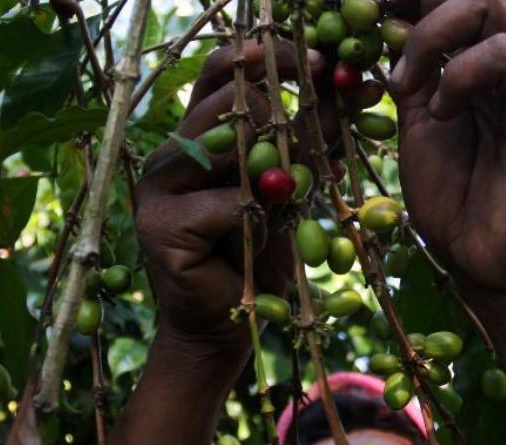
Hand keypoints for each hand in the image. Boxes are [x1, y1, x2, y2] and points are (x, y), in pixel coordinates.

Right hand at [134, 41, 327, 346]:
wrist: (226, 325)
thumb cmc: (258, 256)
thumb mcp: (292, 191)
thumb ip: (309, 143)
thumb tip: (348, 90)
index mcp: (197, 138)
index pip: (221, 75)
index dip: (265, 58)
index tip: (317, 60)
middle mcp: (171, 153)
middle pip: (226, 104)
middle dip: (279, 115)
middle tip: (304, 147)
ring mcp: (158, 188)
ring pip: (227, 149)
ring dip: (267, 178)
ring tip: (270, 212)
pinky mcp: (159, 225)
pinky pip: (227, 204)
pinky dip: (254, 223)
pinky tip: (248, 245)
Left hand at [388, 0, 505, 304]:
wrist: (492, 270)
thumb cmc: (457, 209)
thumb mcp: (417, 133)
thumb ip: (413, 82)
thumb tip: (387, 35)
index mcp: (479, 68)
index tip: (370, 5)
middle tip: (381, 21)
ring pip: (495, 4)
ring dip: (435, 32)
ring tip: (408, 82)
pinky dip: (462, 73)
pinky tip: (442, 111)